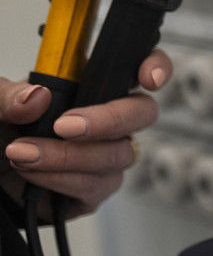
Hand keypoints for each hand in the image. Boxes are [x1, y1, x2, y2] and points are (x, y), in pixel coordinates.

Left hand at [1, 50, 173, 219]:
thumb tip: (36, 97)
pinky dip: (61, 179)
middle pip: (142, 113)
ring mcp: (104, 155)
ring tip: (22, 152)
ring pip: (117, 155)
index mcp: (89, 85)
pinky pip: (95, 185)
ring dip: (68, 156)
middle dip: (109, 120)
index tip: (147, 78)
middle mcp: (106, 119)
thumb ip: (8, 95)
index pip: (138, 66)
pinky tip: (33, 173)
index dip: (155, 67)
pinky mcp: (93, 189)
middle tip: (64, 126)